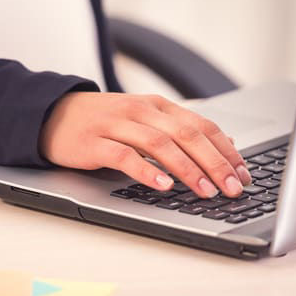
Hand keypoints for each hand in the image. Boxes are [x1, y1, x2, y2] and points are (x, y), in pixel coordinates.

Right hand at [40, 93, 252, 197]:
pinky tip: (162, 184)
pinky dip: (146, 170)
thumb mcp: (141, 118)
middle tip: (233, 188)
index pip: (201, 125)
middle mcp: (140, 111)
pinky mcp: (94, 142)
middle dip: (215, 163)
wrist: (51, 113)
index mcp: (156, 105)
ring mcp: (116, 125)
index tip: (244, 174)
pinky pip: (124, 156)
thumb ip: (176, 129)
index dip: (226, 151)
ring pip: (160, 144)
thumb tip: (220, 147)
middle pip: (187, 135)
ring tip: (206, 190)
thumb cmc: (101, 121)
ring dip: (188, 169)